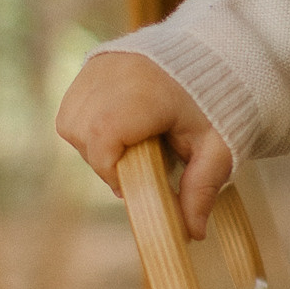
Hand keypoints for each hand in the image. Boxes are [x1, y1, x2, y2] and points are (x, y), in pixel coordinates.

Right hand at [55, 49, 232, 239]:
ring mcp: (100, 64)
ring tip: (130, 144)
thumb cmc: (218, 104)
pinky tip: (119, 127)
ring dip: (93, 143)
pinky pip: (72, 104)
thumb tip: (192, 233)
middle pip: (82, 133)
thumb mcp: (217, 149)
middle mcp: (114, 73)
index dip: (112, 169)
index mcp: (146, 92)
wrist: (215, 55)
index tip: (135, 180)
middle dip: (103, 160)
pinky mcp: (93, 62)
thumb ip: (202, 188)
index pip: (103, 139)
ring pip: (71, 120)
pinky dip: (87, 123)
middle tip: (138, 164)